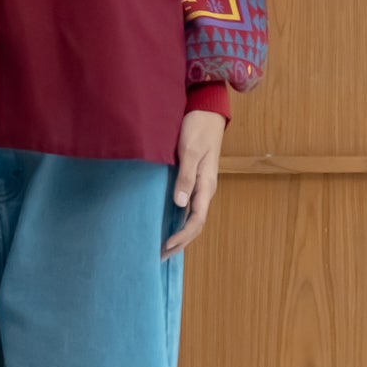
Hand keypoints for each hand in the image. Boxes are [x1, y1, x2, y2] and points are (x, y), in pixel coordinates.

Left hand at [160, 108, 225, 258]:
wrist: (207, 110)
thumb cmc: (197, 127)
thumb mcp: (190, 150)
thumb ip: (185, 177)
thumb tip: (180, 204)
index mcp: (206, 185)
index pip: (196, 220)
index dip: (182, 236)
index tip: (166, 246)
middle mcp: (205, 189)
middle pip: (195, 224)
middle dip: (180, 242)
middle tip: (160, 256)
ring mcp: (200, 185)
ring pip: (191, 217)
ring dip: (179, 233)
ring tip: (163, 248)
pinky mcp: (193, 179)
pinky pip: (188, 206)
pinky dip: (178, 219)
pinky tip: (167, 224)